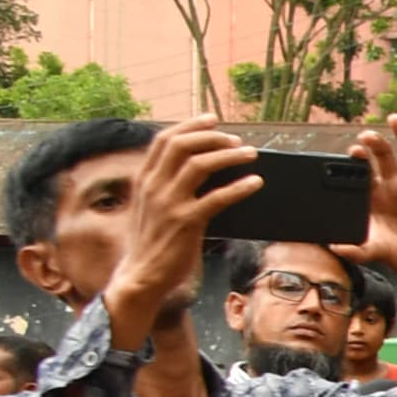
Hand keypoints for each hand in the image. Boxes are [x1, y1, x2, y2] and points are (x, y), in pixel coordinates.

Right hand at [105, 124, 261, 345]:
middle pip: (181, 145)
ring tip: (251, 155)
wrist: (141, 277)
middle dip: (212, 136)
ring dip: (229, 156)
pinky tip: (255, 183)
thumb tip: (196, 168)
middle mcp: (153, 186)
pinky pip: (216, 198)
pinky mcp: (185, 223)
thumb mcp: (150, 208)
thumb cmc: (152, 243)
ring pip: (200, 165)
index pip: (163, 140)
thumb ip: (164, 186)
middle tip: (236, 139)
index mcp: (143, 180)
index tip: (212, 119)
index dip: (190, 125)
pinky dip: (239, 187)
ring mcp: (168, 204)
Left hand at [345, 119, 396, 321]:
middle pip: (384, 158)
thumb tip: (335, 247)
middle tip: (368, 136)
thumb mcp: (375, 251)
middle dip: (376, 145)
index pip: (364, 172)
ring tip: (395, 120)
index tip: (355, 151)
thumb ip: (357, 249)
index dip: (359, 160)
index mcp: (375, 197)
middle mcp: (395, 187)